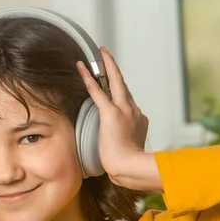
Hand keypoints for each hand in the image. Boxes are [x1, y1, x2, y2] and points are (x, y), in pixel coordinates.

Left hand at [76, 48, 161, 190]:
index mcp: (138, 120)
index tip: (117, 86)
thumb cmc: (127, 165)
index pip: (128, 103)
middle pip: (123, 86)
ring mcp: (124, 110)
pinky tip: (81, 67)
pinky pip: (97, 91)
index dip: (121, 94)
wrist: (129, 167)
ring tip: (100, 53)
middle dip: (115, 71)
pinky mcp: (111, 113)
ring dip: (106, 67)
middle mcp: (133, 111)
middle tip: (107, 57)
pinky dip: (88, 78)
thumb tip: (118, 145)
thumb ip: (125, 142)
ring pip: (115, 82)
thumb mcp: (129, 150)